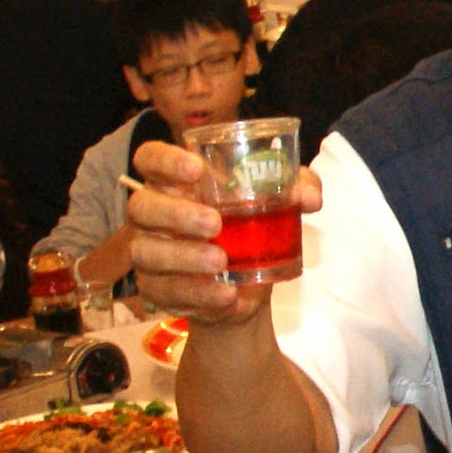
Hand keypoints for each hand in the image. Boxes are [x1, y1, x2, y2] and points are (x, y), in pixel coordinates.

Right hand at [115, 139, 296, 324]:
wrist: (243, 288)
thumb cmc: (248, 229)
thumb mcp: (274, 203)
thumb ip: (294, 187)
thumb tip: (309, 197)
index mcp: (175, 182)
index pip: (150, 158)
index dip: (166, 160)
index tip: (196, 170)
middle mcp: (152, 214)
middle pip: (142, 206)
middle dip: (176, 214)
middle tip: (215, 224)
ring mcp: (149, 252)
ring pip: (146, 251)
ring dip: (183, 256)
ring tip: (221, 262)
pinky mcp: (155, 289)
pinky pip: (166, 291)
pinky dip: (197, 293)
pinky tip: (225, 294)